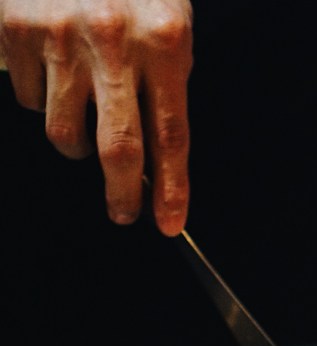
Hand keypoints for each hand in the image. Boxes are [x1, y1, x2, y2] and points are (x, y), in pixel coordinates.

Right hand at [0, 0, 192, 234]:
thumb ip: (165, 85)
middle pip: (118, 148)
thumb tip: (157, 162)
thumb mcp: (167, 23)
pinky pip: (33, 99)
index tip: (167, 223)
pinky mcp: (17, 29)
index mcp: (163, 40)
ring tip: (86, 115)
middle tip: (123, 212)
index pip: (171, 135)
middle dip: (122, 195)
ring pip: (67, 134)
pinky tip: (55, 68)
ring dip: (78, 143)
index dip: (170, 187)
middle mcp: (113, 38)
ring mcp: (60, 34)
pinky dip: (46, 98)